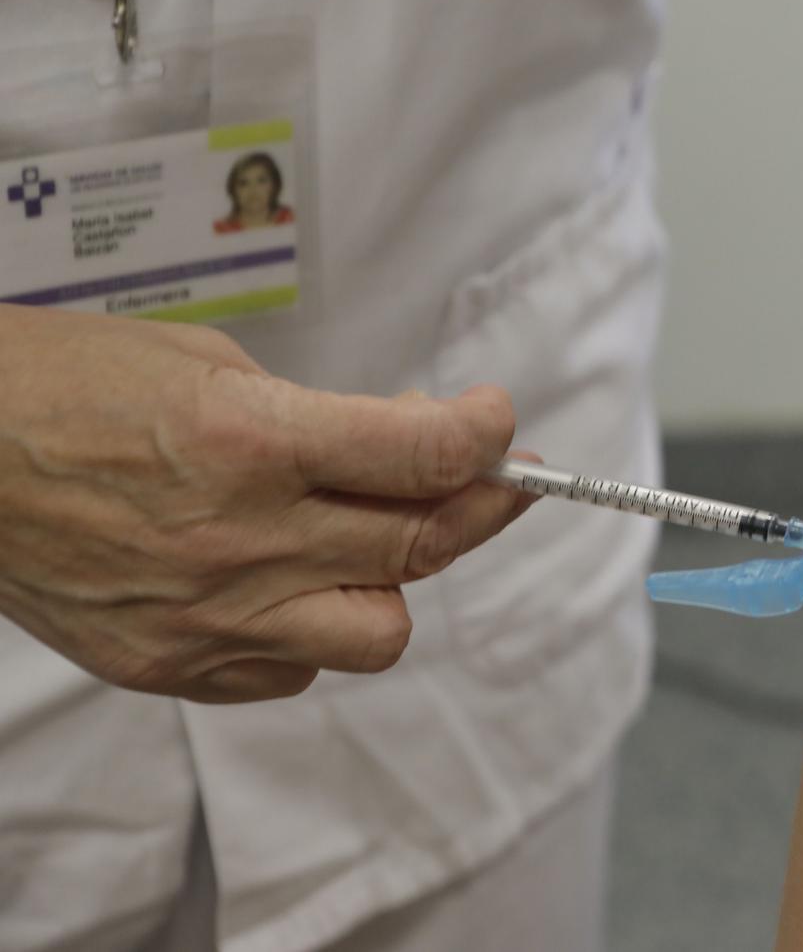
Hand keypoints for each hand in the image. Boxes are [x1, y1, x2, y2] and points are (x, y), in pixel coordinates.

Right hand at [0, 305, 535, 702]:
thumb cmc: (68, 384)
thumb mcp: (211, 366)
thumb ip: (323, 417)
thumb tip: (415, 441)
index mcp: (251, 443)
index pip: (423, 457)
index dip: (485, 438)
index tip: (498, 424)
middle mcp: (239, 540)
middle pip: (421, 546)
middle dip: (482, 503)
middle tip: (498, 477)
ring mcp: (204, 617)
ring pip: (376, 634)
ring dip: (395, 581)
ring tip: (372, 536)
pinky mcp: (165, 667)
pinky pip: (291, 672)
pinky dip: (312, 629)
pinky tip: (290, 579)